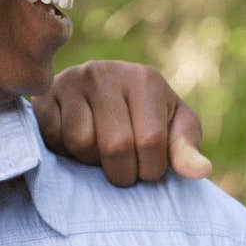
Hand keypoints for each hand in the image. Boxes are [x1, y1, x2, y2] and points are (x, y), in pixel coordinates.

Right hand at [37, 60, 211, 186]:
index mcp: (144, 79)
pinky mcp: (43, 96)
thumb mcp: (174, 128)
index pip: (151, 140)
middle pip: (115, 145)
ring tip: (100, 153)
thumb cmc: (146, 117)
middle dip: (122, 173)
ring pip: (81, 143)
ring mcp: (71, 81)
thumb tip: (201, 171)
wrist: (98, 97)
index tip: (149, 170)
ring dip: (91, 162)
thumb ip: (186, 149)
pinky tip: (75, 144)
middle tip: (124, 171)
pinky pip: (52, 139)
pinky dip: (64, 152)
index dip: (150, 169)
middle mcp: (106, 72)